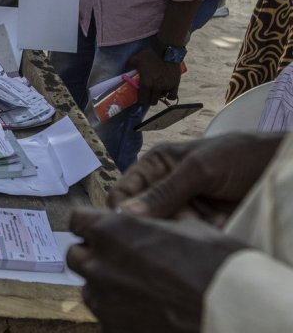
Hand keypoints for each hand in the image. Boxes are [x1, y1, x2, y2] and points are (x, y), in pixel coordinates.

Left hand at [67, 208, 246, 332]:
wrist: (234, 314)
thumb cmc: (216, 266)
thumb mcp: (188, 228)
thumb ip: (154, 226)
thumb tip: (152, 225)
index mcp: (110, 231)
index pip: (77, 221)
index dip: (90, 225)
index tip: (103, 230)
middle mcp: (98, 264)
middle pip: (77, 256)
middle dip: (94, 255)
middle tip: (122, 261)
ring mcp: (104, 301)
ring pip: (90, 289)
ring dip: (106, 287)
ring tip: (140, 291)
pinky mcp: (113, 330)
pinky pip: (107, 319)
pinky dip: (121, 316)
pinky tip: (147, 315)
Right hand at [107, 132, 282, 223]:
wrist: (283, 170)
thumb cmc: (241, 156)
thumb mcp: (200, 168)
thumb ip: (164, 192)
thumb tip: (126, 214)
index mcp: (155, 167)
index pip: (122, 193)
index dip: (121, 211)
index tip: (129, 229)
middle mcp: (164, 190)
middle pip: (144, 218)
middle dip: (164, 222)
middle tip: (189, 220)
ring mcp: (185, 210)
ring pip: (167, 232)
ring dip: (186, 232)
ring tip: (211, 221)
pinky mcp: (203, 228)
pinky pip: (189, 241)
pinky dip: (200, 240)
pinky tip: (218, 227)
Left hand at [127, 47, 180, 104]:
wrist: (167, 49)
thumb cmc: (150, 54)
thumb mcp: (135, 59)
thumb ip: (129, 68)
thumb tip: (124, 75)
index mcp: (146, 83)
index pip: (143, 99)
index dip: (141, 100)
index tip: (140, 97)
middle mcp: (156, 87)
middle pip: (152, 101)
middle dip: (149, 99)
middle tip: (148, 94)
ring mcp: (167, 86)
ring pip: (162, 98)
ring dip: (158, 95)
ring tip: (157, 90)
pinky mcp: (175, 84)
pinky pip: (173, 96)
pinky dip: (169, 95)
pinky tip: (166, 91)